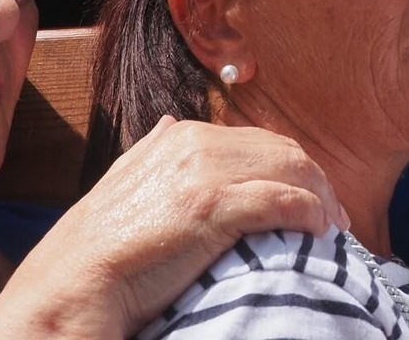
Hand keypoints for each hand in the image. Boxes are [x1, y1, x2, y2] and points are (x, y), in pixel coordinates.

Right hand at [0, 117, 347, 339]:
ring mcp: (203, 173)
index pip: (259, 141)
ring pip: (290, 171)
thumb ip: (150, 151)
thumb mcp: (122, 181)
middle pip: (283, 151)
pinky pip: (281, 201)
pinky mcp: (212, 207)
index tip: (311, 200)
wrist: (73, 285)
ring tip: (334, 228)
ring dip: (322, 198)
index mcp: (179, 137)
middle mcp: (194, 144)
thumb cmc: (99, 249)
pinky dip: (310, 213)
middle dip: (316, 182)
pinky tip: (321, 231)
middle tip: (335, 218)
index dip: (292, 169)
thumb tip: (166, 122)